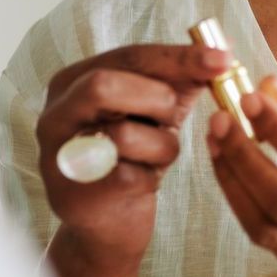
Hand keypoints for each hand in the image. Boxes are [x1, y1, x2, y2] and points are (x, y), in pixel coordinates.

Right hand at [37, 44, 229, 276]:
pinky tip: (144, 180)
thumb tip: (222, 52)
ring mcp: (59, 159)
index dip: (177, 56)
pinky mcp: (76, 197)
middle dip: (156, 98)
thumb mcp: (153, 109)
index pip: (128, 56)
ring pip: (123, 134)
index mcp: (70, 83)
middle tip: (175, 116)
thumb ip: (180, 79)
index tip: (223, 59)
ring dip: (161, 145)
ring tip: (156, 157)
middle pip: (104, 84)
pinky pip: (132, 175)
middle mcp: (54, 116)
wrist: (110, 224)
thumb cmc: (133, 156)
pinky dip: (152, 176)